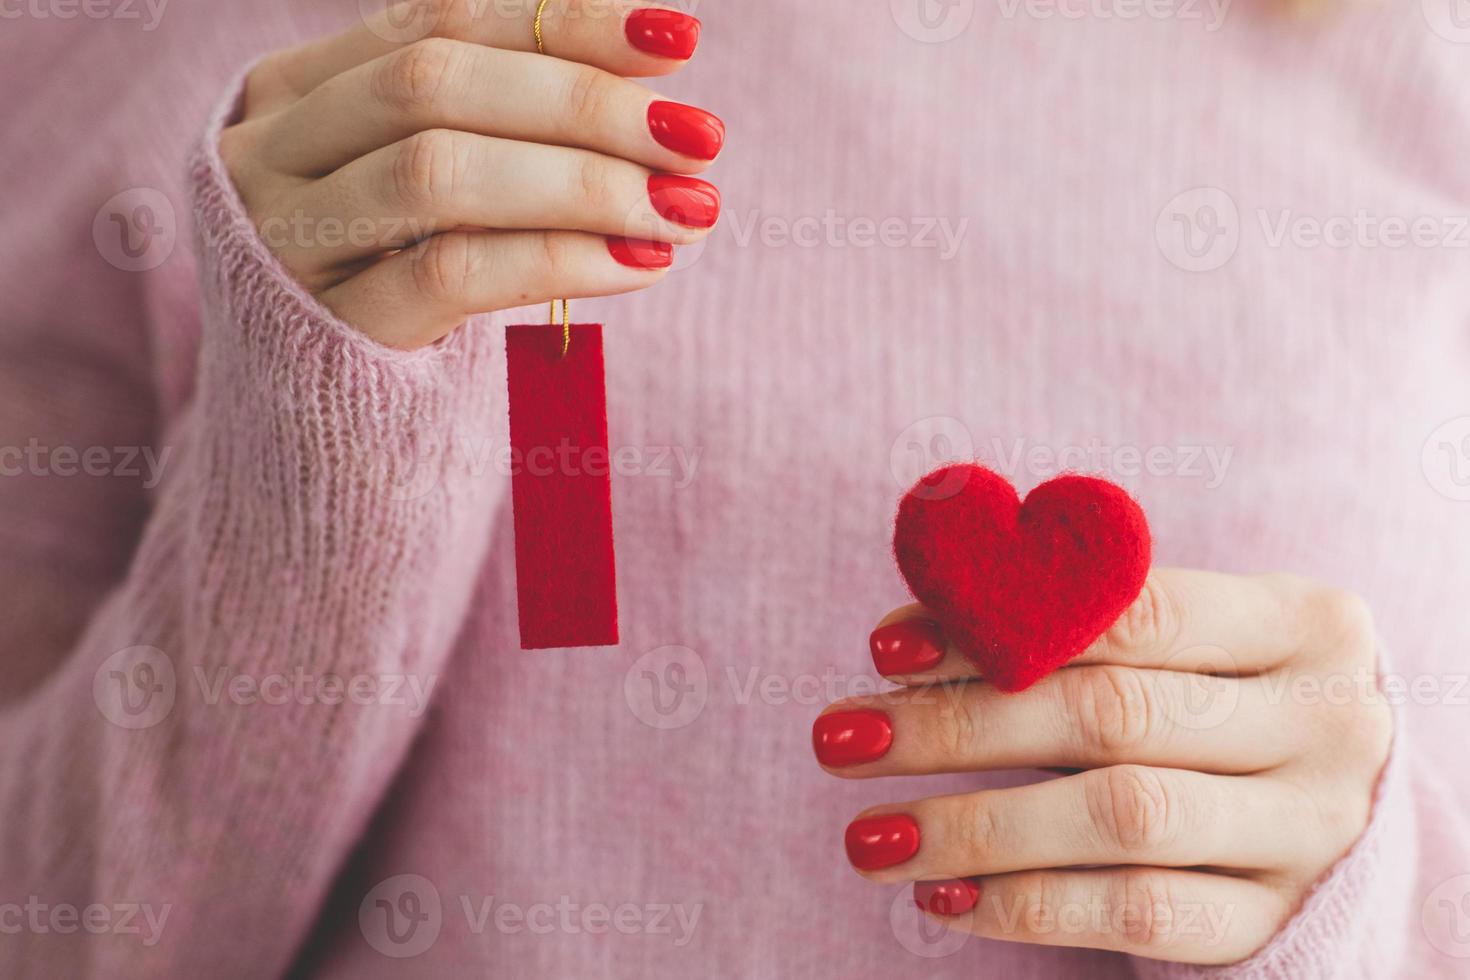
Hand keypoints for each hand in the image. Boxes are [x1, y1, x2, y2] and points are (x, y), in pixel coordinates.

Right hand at [219, 0, 721, 348]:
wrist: (316, 436)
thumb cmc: (393, 292)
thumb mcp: (428, 192)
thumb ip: (501, 124)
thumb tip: (654, 69)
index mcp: (294, 90)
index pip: (439, 20)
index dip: (563, 21)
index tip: (678, 40)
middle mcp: (268, 153)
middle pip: (434, 83)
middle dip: (584, 104)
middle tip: (698, 139)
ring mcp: (284, 243)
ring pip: (440, 172)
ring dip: (583, 182)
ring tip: (684, 208)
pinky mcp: (329, 332)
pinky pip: (453, 275)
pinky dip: (562, 259)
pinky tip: (641, 263)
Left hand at [813, 569, 1393, 964]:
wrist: (1332, 808)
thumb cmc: (1213, 697)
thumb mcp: (1174, 646)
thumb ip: (1068, 621)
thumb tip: (900, 632)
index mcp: (1304, 624)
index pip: (1135, 612)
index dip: (1000, 624)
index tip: (880, 649)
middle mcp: (1326, 724)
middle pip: (1113, 716)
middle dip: (958, 726)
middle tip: (840, 740)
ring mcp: (1309, 830)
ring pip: (1122, 820)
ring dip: (974, 827)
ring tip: (866, 837)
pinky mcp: (1273, 918)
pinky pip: (1139, 914)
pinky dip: (1028, 905)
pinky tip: (942, 896)